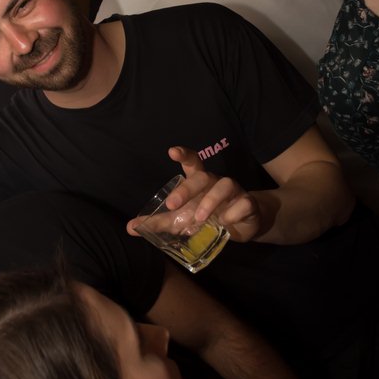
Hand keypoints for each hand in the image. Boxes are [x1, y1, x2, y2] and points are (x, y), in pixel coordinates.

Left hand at [127, 145, 262, 241]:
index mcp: (199, 182)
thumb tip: (130, 227)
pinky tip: (225, 223)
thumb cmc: (208, 216)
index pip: (192, 161)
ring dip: (210, 201)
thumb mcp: (182, 220)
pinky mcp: (247, 204)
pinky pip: (243, 203)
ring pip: (225, 185)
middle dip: (187, 188)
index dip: (183, 154)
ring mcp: (233, 191)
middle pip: (202, 176)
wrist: (242, 226)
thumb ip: (158, 222)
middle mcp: (215, 182)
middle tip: (173, 204)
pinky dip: (233, 213)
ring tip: (199, 218)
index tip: (171, 150)